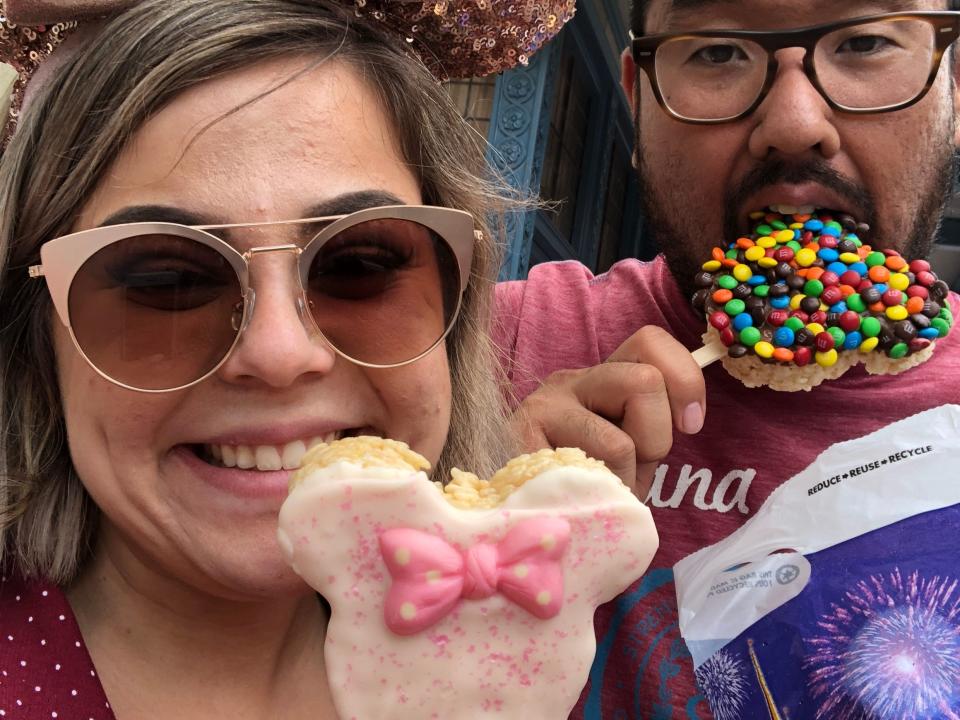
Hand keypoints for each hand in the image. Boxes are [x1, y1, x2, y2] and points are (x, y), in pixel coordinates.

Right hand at [511, 326, 705, 497]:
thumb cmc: (586, 489)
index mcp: (600, 379)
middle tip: (630, 468)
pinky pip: (589, 474)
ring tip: (600, 490)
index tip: (689, 425)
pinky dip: (598, 497)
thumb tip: (688, 416)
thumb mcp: (632, 455)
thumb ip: (655, 430)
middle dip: (656, 439)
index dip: (684, 379)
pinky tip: (578, 500)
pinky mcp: (520, 442)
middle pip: (645, 381)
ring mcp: (541, 407)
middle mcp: (569, 381)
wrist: (525, 521)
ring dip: (624, 480)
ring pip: (620, 442)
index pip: (651, 341)